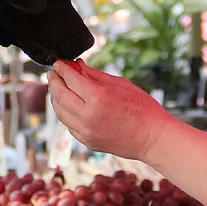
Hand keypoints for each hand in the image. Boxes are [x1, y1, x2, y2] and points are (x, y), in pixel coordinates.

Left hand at [48, 60, 172, 160]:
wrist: (153, 138)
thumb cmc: (143, 109)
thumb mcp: (120, 84)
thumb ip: (94, 75)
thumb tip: (77, 66)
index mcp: (98, 98)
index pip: (70, 79)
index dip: (61, 69)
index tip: (58, 63)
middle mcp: (87, 116)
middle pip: (59, 95)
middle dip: (54, 82)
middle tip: (53, 74)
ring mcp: (86, 132)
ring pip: (60, 112)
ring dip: (56, 98)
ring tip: (58, 88)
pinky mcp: (87, 142)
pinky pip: (68, 125)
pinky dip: (65, 112)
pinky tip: (69, 105)